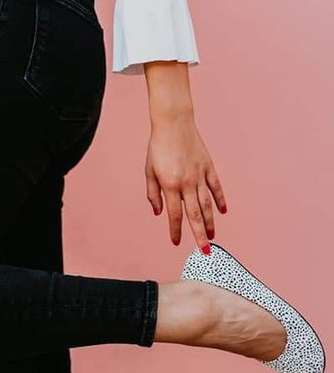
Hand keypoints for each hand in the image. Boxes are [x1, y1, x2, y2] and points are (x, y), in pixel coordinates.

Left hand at [142, 60, 226, 251]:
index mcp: (170, 185)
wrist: (173, 122)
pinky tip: (223, 211)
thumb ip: (153, 194)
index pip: (174, 215)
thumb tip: (158, 212)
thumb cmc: (158, 147)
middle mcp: (187, 183)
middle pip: (194, 215)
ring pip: (207, 204)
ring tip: (212, 236)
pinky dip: (220, 200)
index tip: (176, 242)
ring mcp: (200, 175)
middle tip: (204, 250)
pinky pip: (216, 187)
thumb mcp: (149, 171)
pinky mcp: (208, 166)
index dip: (176, 231)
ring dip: (210, 222)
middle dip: (199, 235)